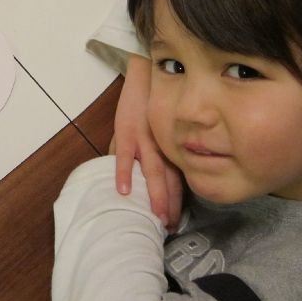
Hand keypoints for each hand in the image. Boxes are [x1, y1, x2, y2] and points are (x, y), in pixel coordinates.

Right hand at [112, 54, 182, 231]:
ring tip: (156, 216)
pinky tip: (125, 191)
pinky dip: (125, 173)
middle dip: (168, 204)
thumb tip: (169, 175)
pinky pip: (126, 155)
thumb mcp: (165, 127)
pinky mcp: (127, 130)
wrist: (147, 73)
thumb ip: (166, 149)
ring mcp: (144, 139)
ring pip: (153, 171)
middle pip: (169, 180)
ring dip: (155, 195)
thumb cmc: (156, 102)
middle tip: (168, 226)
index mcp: (170, 146)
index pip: (177, 178)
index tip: (174, 221)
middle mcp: (162, 145)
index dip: (176, 201)